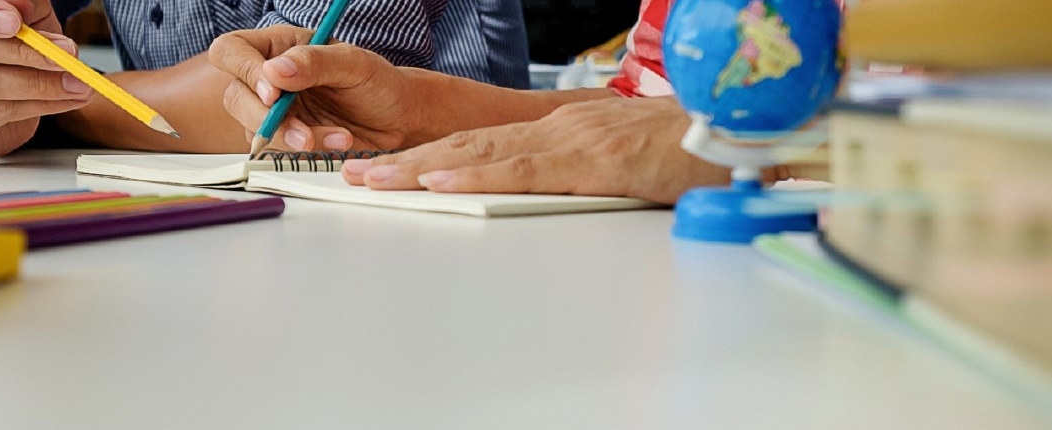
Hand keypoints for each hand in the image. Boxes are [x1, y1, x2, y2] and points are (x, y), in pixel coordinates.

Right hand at [0, 0, 93, 157]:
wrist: (5, 98)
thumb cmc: (5, 48)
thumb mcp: (21, 16)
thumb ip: (23, 6)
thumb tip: (24, 6)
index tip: (16, 20)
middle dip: (23, 50)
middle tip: (64, 53)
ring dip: (37, 82)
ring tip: (74, 82)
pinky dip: (37, 105)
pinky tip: (62, 100)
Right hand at [208, 26, 417, 151]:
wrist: (398, 119)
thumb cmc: (377, 82)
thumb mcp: (353, 63)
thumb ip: (314, 62)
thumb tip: (274, 72)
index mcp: (278, 46)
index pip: (232, 51)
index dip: (244, 72)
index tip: (273, 93)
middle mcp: (268, 78)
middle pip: (235, 97)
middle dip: (265, 118)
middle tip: (302, 131)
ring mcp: (273, 111)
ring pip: (253, 129)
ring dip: (291, 138)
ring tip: (338, 135)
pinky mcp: (284, 139)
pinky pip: (277, 150)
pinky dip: (307, 151)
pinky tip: (338, 141)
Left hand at [340, 96, 731, 203]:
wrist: (737, 133)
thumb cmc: (683, 150)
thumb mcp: (615, 162)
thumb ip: (572, 173)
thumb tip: (536, 191)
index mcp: (557, 132)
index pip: (478, 146)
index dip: (426, 158)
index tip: (383, 170)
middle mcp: (555, 130)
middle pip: (465, 148)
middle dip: (404, 164)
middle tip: (353, 177)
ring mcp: (570, 142)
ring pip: (481, 156)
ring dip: (420, 169)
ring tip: (374, 181)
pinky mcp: (593, 162)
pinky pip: (523, 170)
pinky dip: (476, 177)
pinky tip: (439, 182)